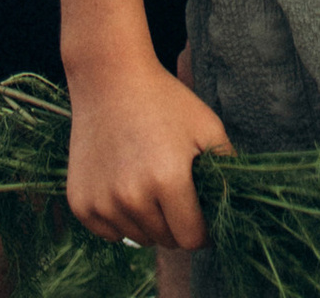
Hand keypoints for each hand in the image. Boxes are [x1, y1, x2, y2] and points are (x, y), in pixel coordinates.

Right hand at [63, 46, 228, 253]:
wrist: (109, 79)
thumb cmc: (164, 101)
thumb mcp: (207, 126)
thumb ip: (228, 170)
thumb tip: (239, 207)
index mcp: (168, 180)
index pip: (192, 239)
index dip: (203, 231)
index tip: (202, 216)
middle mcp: (133, 197)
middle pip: (165, 240)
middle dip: (176, 223)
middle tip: (173, 189)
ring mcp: (103, 203)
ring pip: (138, 239)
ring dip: (148, 221)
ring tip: (147, 180)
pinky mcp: (80, 204)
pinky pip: (111, 233)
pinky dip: (120, 219)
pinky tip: (122, 183)